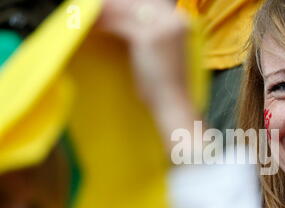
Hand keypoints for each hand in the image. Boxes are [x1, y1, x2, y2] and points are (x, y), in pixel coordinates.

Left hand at [95, 0, 199, 153]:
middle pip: (135, 3)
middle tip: (92, 8)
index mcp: (180, 20)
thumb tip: (126, 24)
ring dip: (103, 12)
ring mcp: (162, 27)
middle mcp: (174, 19)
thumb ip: (151, 34)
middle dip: (112, 6)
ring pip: (124, 11)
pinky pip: (118, 24)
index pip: (147, 3)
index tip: (108, 7)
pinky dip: (103, 24)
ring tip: (87, 16)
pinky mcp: (148, 37)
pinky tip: (91, 27)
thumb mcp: (162, 53)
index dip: (124, 4)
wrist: (174, 103)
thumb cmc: (167, 85)